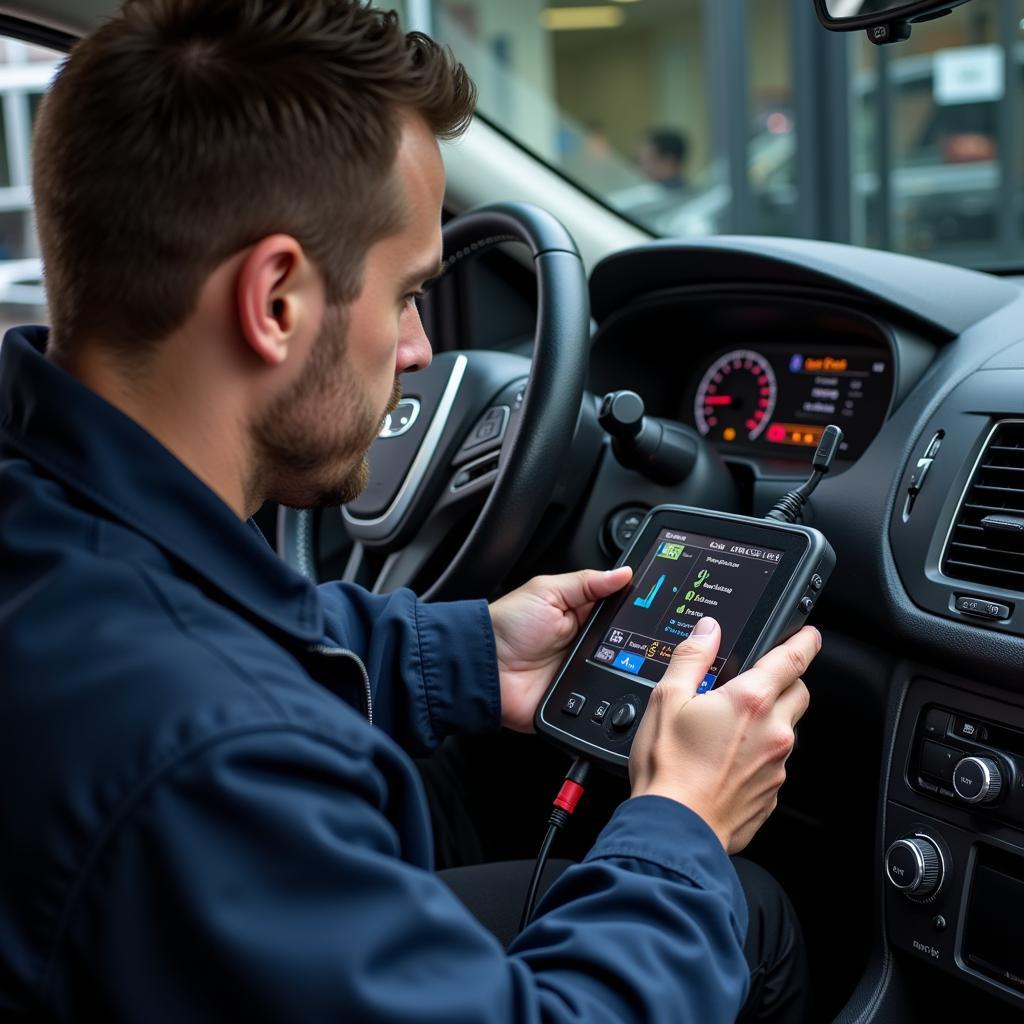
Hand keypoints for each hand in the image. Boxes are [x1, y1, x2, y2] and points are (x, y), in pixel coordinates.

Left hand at [489, 567, 632, 731]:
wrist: (485, 667)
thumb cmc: (506, 626)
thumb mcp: (546, 592)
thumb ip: (586, 582)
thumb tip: (623, 573)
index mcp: (580, 615)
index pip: (618, 610)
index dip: (636, 607)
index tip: (655, 604)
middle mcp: (586, 643)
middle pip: (626, 642)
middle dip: (636, 640)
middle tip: (640, 633)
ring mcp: (584, 671)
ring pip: (620, 670)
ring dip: (625, 666)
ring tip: (621, 657)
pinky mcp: (579, 698)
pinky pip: (603, 696)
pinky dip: (609, 690)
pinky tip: (611, 682)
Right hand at [629, 617, 818, 853]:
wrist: (674, 829)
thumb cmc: (669, 767)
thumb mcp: (667, 699)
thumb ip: (692, 657)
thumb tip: (707, 630)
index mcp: (751, 701)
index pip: (794, 659)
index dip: (805, 641)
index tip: (810, 635)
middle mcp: (774, 731)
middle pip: (799, 693)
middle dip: (785, 682)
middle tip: (754, 684)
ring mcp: (776, 766)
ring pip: (785, 731)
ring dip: (767, 722)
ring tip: (725, 730)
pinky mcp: (771, 794)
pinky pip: (773, 764)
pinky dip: (757, 757)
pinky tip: (724, 762)